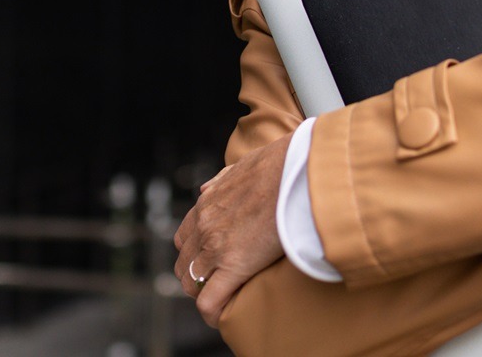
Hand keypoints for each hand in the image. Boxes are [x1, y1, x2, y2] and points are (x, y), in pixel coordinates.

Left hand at [174, 133, 288, 326]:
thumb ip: (221, 179)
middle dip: (195, 275)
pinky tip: (221, 317)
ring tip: (221, 301)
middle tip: (214, 284)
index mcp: (205, 203)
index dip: (194, 254)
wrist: (297, 170)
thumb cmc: (279, 165)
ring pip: (191, 283)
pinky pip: (210, 300)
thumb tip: (207, 187)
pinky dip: (211, 312)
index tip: (208, 263)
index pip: (184, 238)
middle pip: (184, 262)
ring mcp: (216, 246)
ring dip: (202, 293)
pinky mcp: (235, 265)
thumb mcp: (241, 166)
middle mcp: (204, 225)